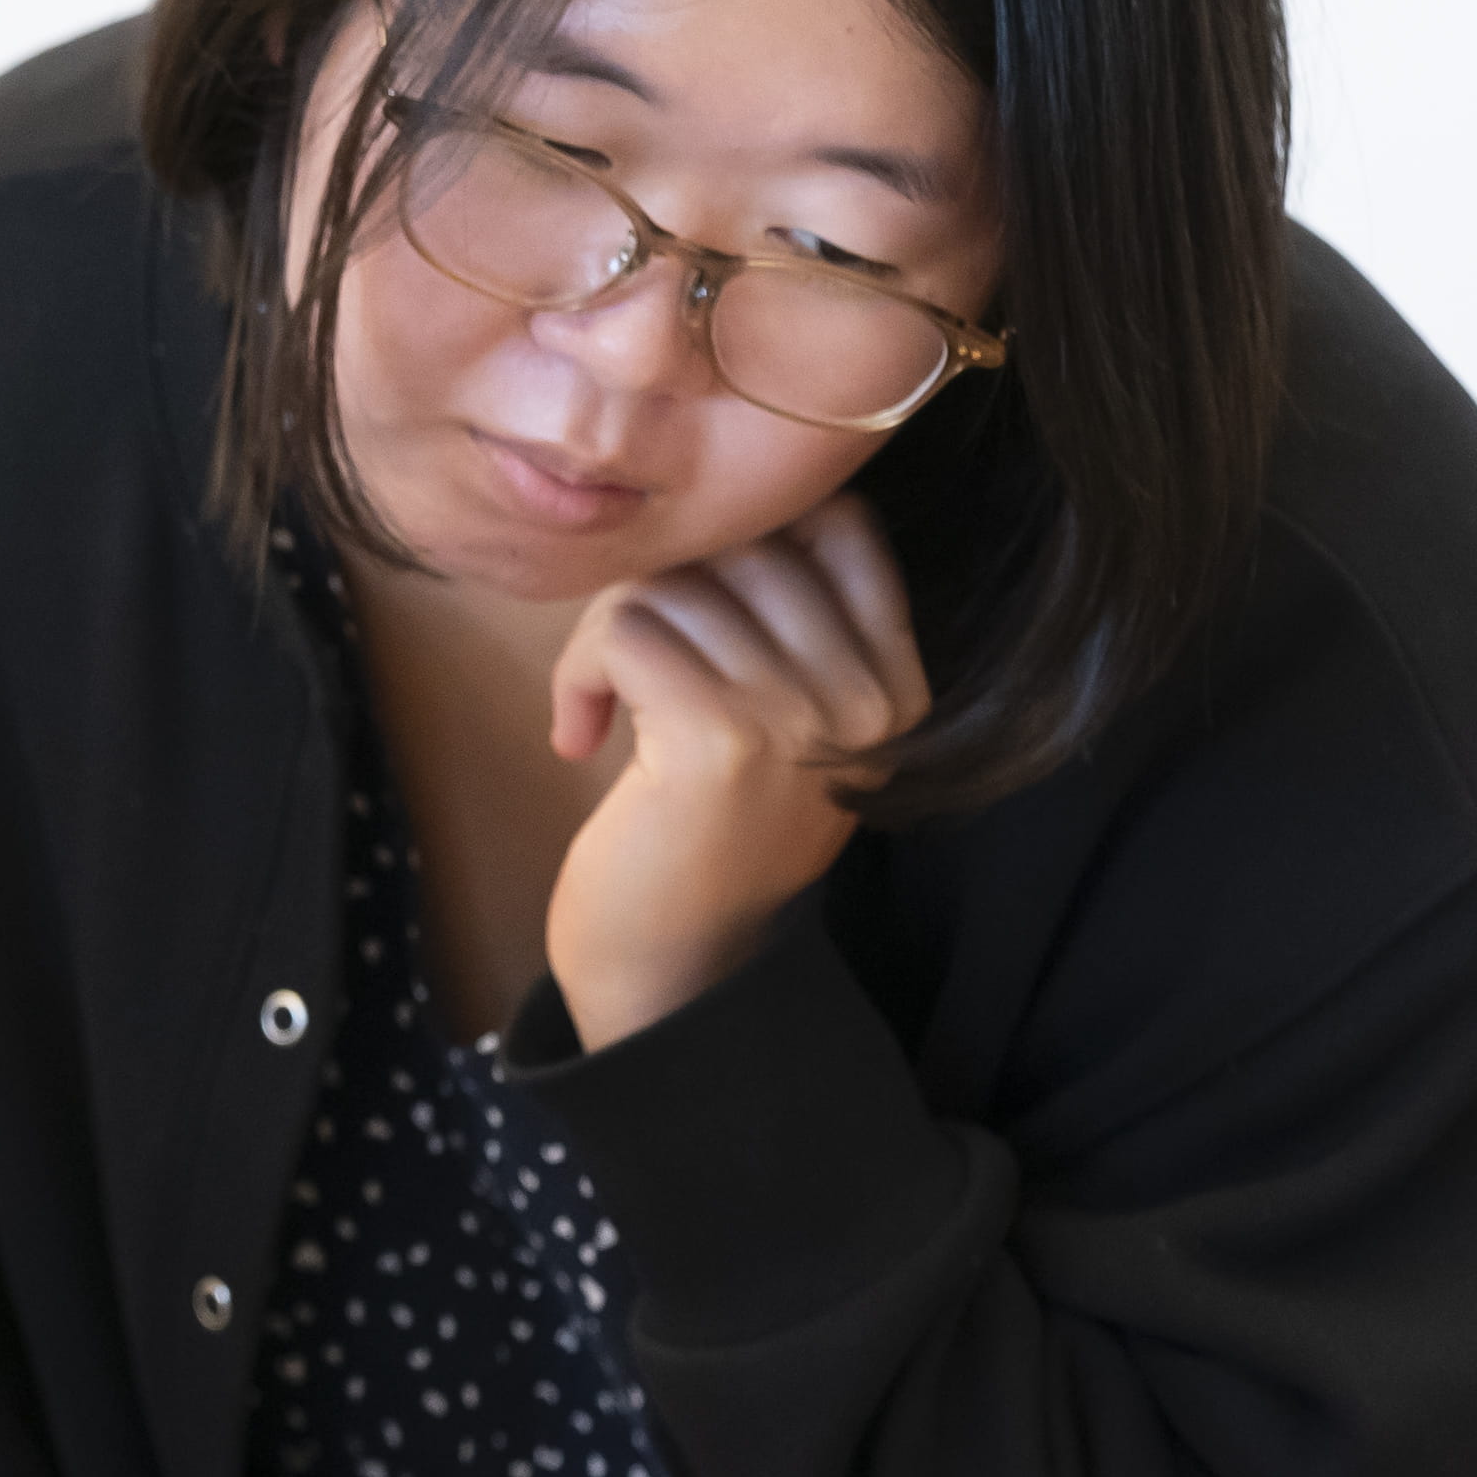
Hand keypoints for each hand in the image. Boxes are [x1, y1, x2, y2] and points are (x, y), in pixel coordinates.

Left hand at [538, 493, 928, 1045]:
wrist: (672, 972)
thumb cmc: (704, 836)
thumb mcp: (785, 726)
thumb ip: (787, 622)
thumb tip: (728, 504)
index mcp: (898, 686)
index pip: (839, 524)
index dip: (741, 543)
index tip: (693, 614)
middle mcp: (866, 697)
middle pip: (741, 546)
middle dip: (657, 591)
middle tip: (623, 670)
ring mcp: (799, 715)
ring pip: (672, 585)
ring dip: (606, 639)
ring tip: (601, 710)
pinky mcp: (718, 736)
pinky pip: (625, 630)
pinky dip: (578, 672)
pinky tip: (579, 737)